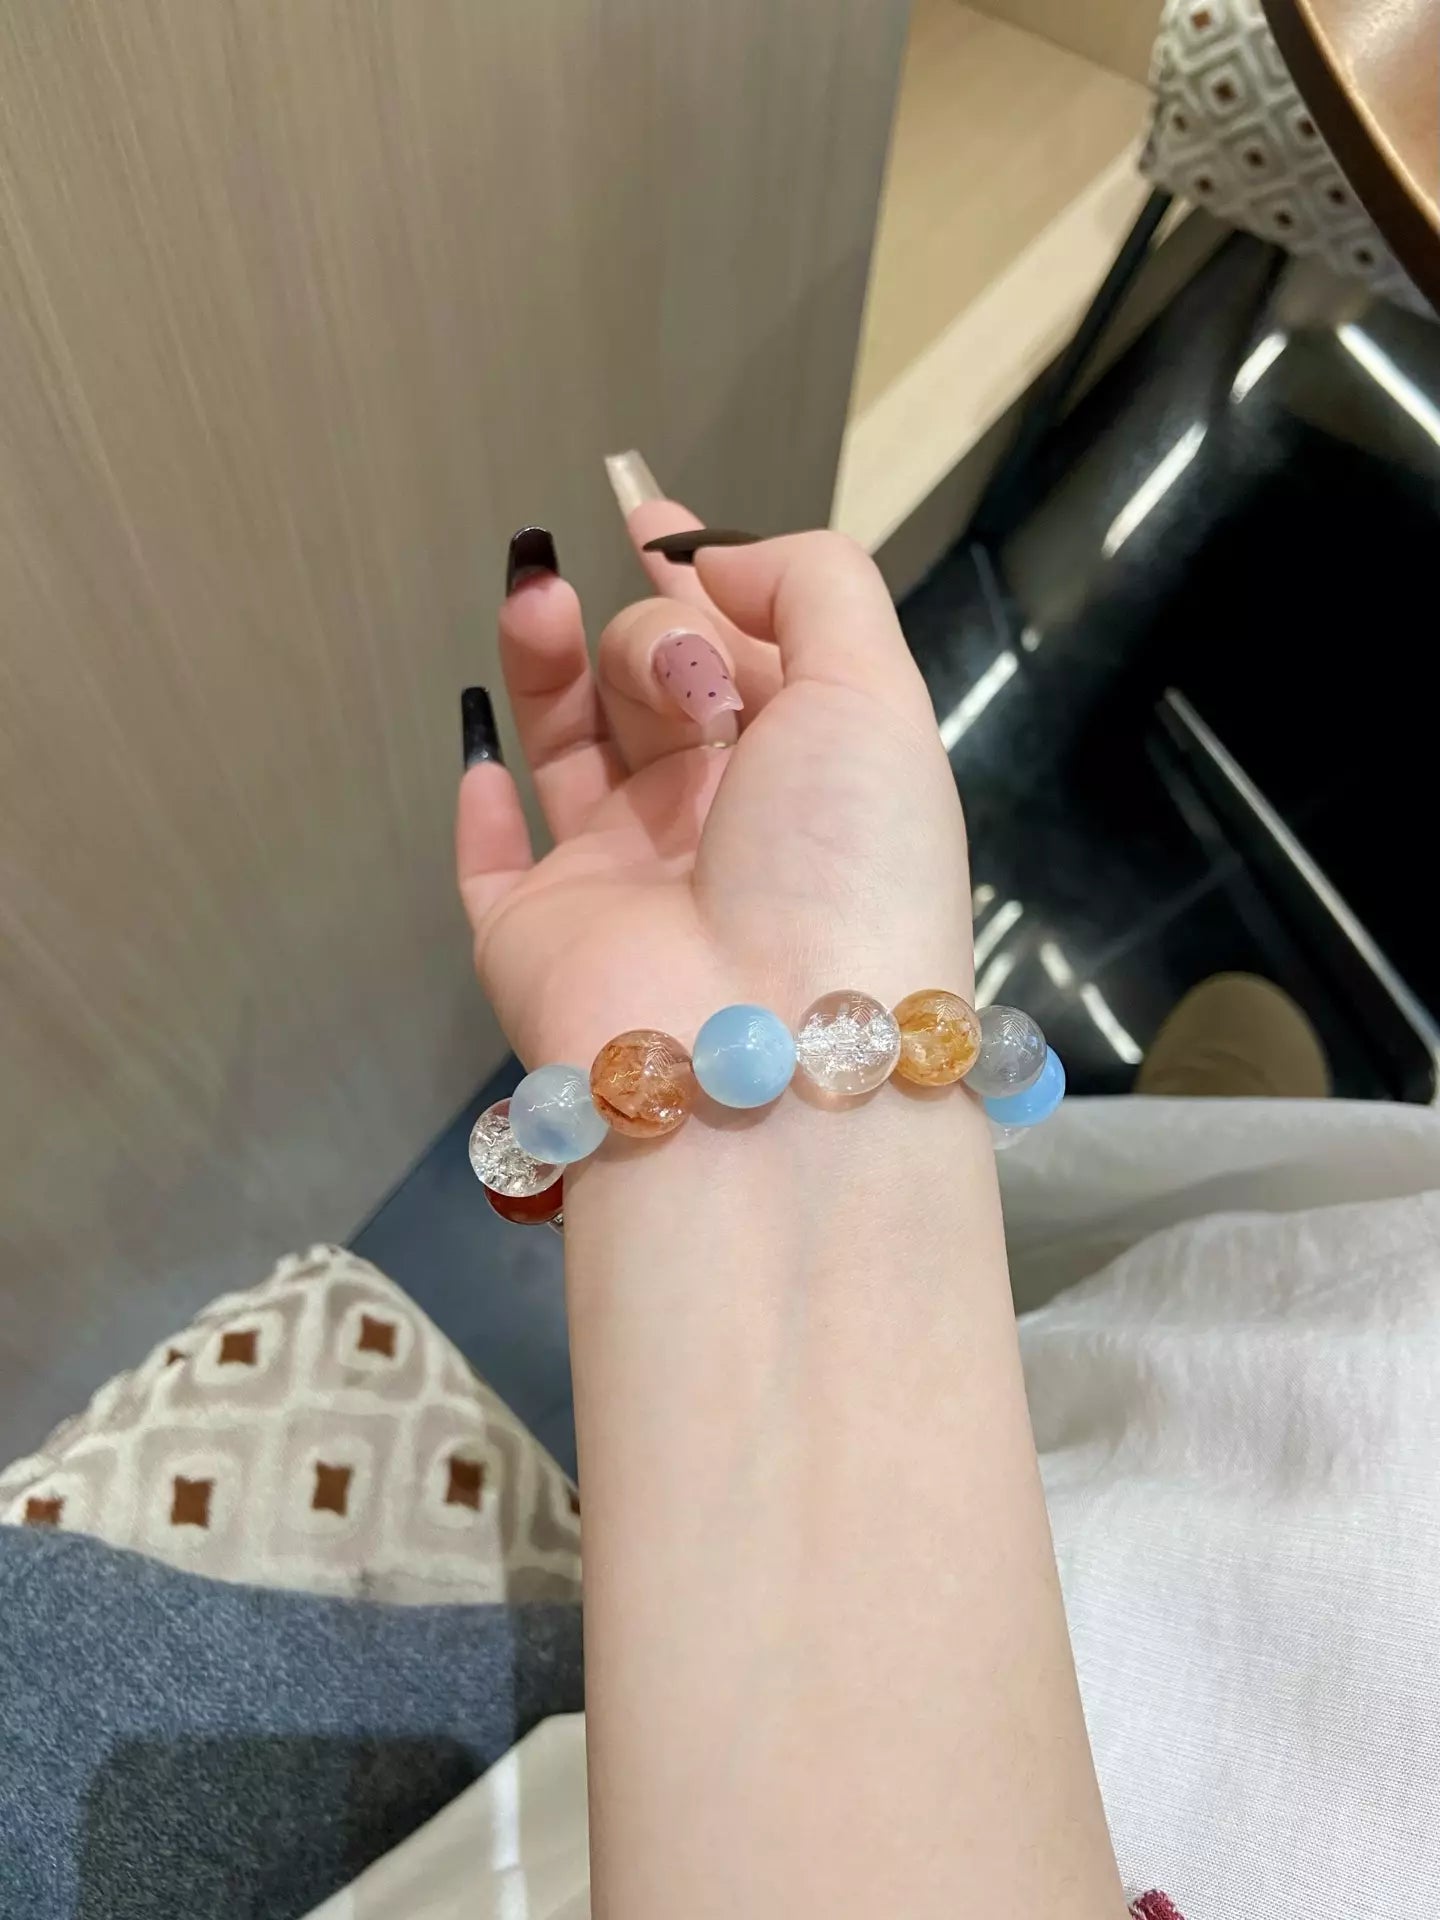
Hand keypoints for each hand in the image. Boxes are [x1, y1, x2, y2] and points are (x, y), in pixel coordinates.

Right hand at [457, 494, 970, 1069]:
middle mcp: (717, 825)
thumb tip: (707, 557)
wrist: (764, 1050)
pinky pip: (489, 858)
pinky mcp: (534, 932)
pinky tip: (482, 741)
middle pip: (657, 687)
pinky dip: (479, 796)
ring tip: (534, 596)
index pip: (745, 655)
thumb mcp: (874, 693)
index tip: (645, 514)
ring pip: (568, 747)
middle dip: (652, 634)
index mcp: (807, 775)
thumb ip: (812, 585)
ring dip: (547, 662)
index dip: (698, 580)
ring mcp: (621, 881)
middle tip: (678, 673)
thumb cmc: (839, 861)